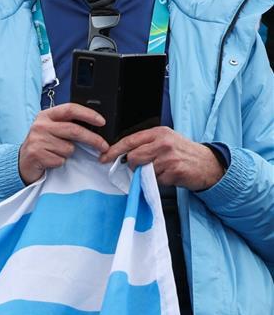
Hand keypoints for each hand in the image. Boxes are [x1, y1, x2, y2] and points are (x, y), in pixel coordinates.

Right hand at [18, 103, 108, 184]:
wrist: (23, 161)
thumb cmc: (43, 144)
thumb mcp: (52, 129)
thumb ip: (67, 124)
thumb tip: (94, 126)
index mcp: (46, 115)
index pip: (70, 109)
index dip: (88, 114)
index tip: (101, 122)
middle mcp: (40, 125)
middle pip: (74, 130)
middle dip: (93, 139)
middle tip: (104, 146)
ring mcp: (37, 139)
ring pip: (68, 148)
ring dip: (68, 154)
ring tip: (57, 152)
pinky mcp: (37, 154)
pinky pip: (61, 160)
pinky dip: (60, 162)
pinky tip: (51, 159)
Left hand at [99, 127, 224, 190]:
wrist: (210, 164)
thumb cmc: (185, 152)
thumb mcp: (166, 140)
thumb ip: (147, 144)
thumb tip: (124, 155)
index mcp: (158, 133)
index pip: (129, 140)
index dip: (114, 150)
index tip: (104, 157)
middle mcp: (163, 143)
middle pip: (133, 157)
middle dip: (132, 165)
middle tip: (142, 168)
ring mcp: (169, 157)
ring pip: (143, 170)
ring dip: (148, 174)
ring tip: (162, 170)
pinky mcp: (174, 171)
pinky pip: (156, 180)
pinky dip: (160, 181)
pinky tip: (170, 176)